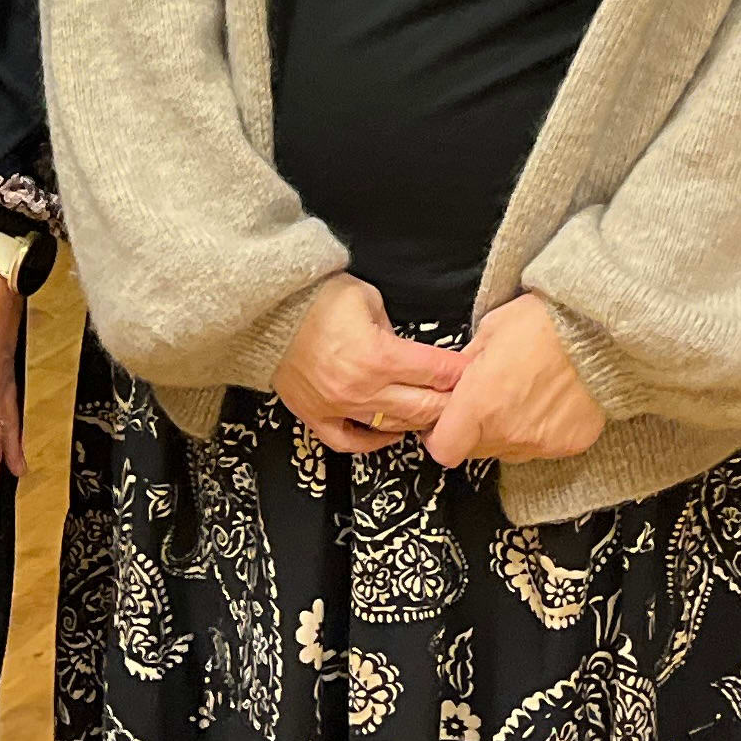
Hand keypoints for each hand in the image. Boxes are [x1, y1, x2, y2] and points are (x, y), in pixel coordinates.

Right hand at [269, 276, 465, 454]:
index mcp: (380, 355)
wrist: (266, 313)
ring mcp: (340, 408)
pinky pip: (352, 442)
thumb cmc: (315, 299)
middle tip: (462, 396)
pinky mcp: (317, 416)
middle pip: (423, 407)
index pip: (436, 372)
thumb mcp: (366, 297)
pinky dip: (376, 442)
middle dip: (449, 401)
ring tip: (433, 412)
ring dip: (418, 421)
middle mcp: (363, 389)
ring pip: (394, 428)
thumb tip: (406, 346)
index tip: (474, 371)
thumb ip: (392, 325)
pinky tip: (391, 433)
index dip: (460, 372)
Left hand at [422, 294, 604, 469]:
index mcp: (479, 404)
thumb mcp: (491, 330)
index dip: (440, 436)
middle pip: (475, 450)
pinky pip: (542, 447)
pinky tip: (550, 402)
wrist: (601, 332)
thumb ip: (468, 362)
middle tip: (488, 399)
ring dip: (507, 432)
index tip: (445, 422)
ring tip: (523, 397)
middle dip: (474, 430)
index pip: (444, 448)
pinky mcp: (569, 445)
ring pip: (509, 451)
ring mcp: (540, 443)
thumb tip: (459, 376)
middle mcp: (507, 432)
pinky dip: (540, 431)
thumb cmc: (546, 323)